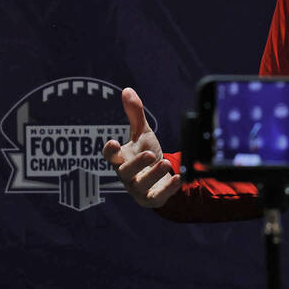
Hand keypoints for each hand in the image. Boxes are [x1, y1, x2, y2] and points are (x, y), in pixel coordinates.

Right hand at [102, 87, 181, 208]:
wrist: (160, 179)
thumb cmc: (146, 154)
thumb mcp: (142, 133)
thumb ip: (134, 114)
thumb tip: (127, 90)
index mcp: (122, 159)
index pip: (111, 156)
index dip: (110, 151)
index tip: (113, 142)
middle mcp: (127, 175)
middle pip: (125, 172)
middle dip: (136, 164)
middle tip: (150, 154)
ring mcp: (139, 189)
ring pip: (141, 185)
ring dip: (154, 174)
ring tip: (165, 163)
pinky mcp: (152, 199)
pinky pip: (158, 197)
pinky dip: (168, 189)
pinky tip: (179, 178)